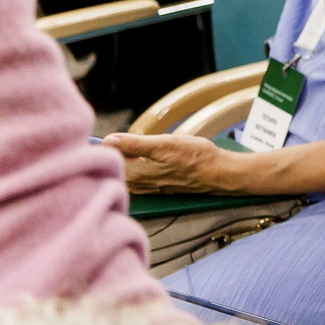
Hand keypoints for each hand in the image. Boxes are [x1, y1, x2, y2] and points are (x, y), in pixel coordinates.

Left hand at [103, 131, 238, 194]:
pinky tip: (143, 158)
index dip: (106, 145)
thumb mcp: (166, 144)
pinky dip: (133, 167)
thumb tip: (108, 140)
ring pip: (125, 172)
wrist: (219, 173)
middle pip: (115, 166)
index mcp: (135, 173)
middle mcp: (137, 184)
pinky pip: (135, 177)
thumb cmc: (195, 156)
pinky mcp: (155, 187)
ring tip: (128, 147)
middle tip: (116, 139)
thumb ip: (135, 143)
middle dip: (113, 152)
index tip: (108, 136)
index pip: (108, 158)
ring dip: (124, 159)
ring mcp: (146, 187)